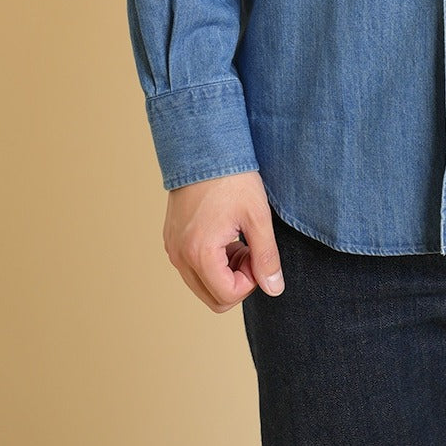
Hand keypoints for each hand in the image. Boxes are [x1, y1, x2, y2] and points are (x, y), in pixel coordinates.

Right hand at [162, 170, 284, 311]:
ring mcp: (172, 248)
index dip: (251, 282)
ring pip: (202, 285)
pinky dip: (211, 261)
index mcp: (200, 253)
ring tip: (239, 239)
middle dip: (238, 282)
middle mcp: (179, 256)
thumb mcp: (258, 216)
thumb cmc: (233, 178)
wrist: (205, 147)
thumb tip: (274, 289)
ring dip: (225, 272)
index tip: (258, 253)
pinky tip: (226, 234)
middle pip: (213, 298)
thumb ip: (266, 257)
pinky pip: (192, 268)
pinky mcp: (171, 240)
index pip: (227, 296)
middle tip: (251, 250)